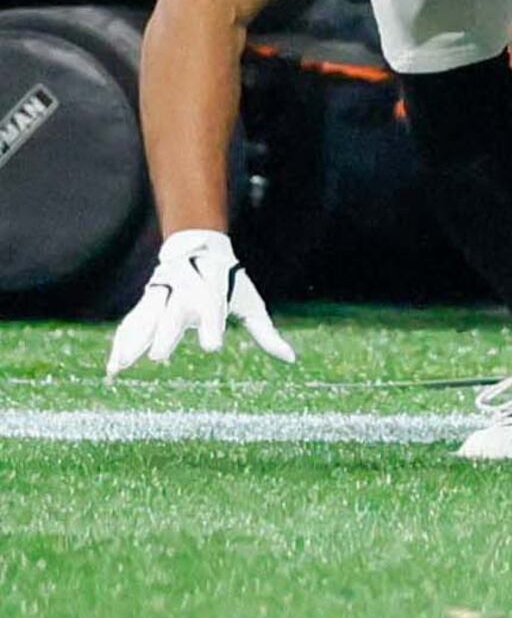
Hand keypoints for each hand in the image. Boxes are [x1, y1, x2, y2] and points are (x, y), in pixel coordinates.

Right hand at [106, 231, 295, 376]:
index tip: (213, 345)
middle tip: (158, 357)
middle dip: (165, 336)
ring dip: (132, 343)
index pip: (212, 315)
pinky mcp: (148, 304)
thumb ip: (266, 334)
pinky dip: (122, 343)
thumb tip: (292, 359)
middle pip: (173, 318)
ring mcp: (163, 299)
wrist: (198, 250)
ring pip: (146, 321)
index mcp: (212, 298)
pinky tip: (113, 367)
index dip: (212, 329)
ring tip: (120, 366)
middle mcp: (184, 298)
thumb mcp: (251, 305)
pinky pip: (132, 325)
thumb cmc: (229, 284)